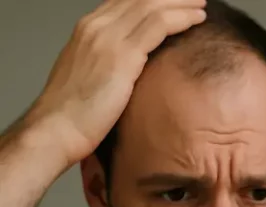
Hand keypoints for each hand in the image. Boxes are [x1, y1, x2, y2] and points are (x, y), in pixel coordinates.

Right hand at [25, 0, 206, 167]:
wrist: (58, 127)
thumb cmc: (75, 113)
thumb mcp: (91, 76)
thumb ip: (109, 62)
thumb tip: (131, 67)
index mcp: (88, 29)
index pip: (125, 2)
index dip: (153, 0)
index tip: (175, 2)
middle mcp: (97, 26)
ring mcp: (108, 38)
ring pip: (152, 6)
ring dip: (182, 4)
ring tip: (201, 5)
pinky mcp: (123, 55)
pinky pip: (159, 25)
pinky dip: (181, 19)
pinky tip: (197, 19)